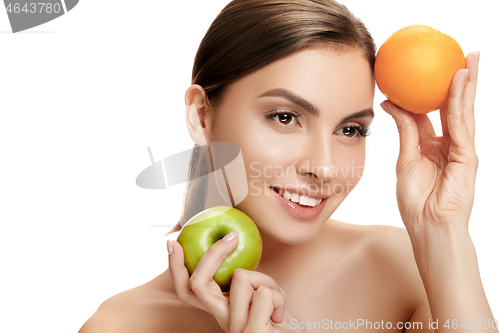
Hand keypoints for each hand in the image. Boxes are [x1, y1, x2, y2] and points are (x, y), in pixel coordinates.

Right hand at [168, 232, 306, 332]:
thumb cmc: (280, 317)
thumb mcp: (259, 293)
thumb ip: (245, 279)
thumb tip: (234, 239)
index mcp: (219, 309)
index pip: (186, 290)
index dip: (175, 267)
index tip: (173, 242)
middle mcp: (222, 320)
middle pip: (198, 283)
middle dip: (212, 254)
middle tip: (231, 238)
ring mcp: (235, 329)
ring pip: (240, 278)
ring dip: (266, 280)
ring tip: (276, 297)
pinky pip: (262, 293)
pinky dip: (278, 295)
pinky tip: (280, 313)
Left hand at [381, 51, 479, 233]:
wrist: (428, 228)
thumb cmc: (416, 201)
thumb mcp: (405, 160)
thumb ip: (405, 131)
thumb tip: (391, 103)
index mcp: (431, 146)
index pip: (431, 112)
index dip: (427, 92)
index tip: (422, 71)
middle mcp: (448, 144)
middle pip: (452, 107)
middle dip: (457, 82)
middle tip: (458, 55)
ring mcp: (460, 149)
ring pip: (463, 110)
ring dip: (465, 84)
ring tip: (468, 59)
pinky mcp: (467, 155)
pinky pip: (461, 123)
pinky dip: (460, 101)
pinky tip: (461, 81)